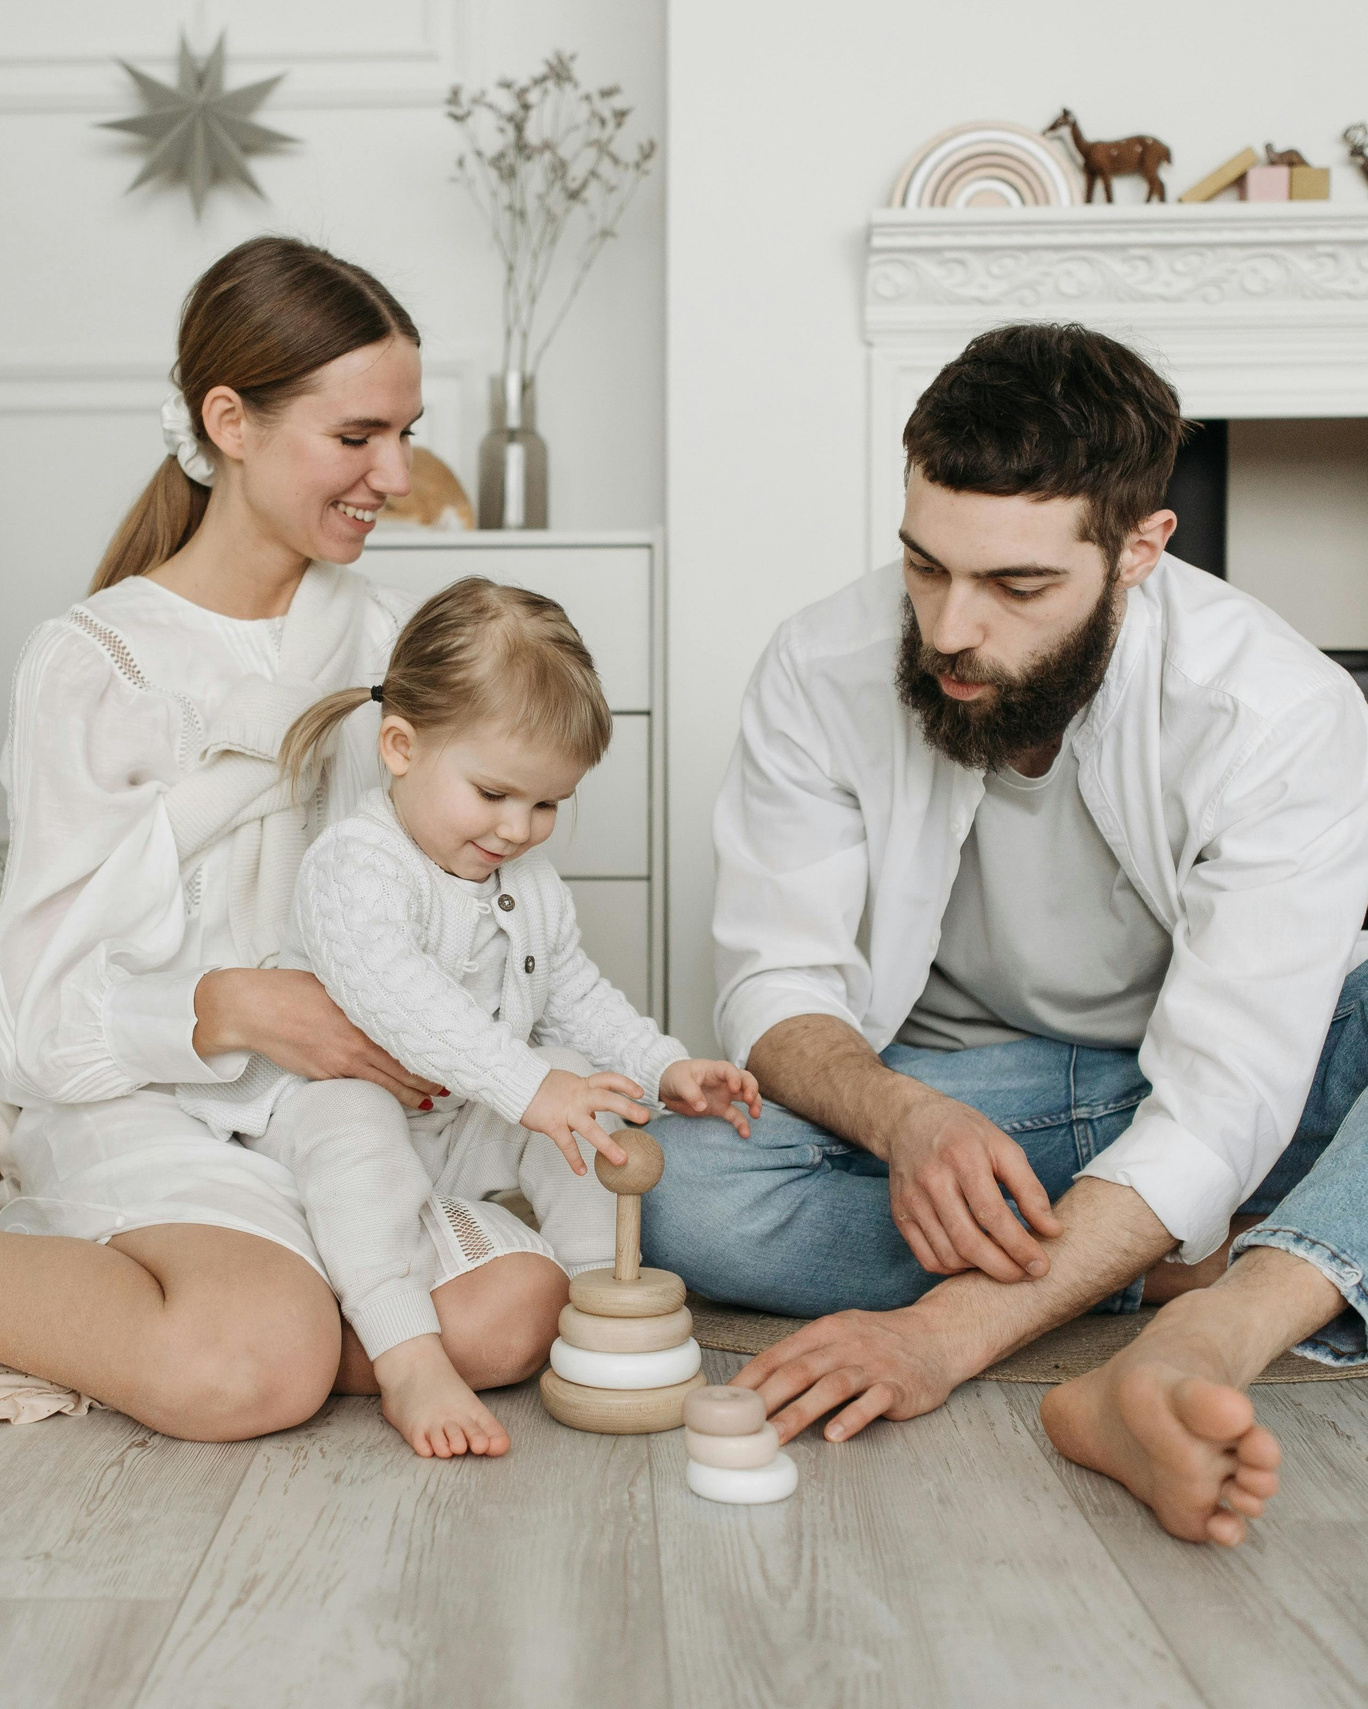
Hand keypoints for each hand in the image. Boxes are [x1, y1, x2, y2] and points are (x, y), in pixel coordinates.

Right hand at [193, 968, 443, 1110]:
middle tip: (450, 1087)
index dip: (428, 1053)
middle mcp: (357, 1043)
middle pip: (403, 1068)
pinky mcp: (325, 1075)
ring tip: (431, 1101)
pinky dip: (380, 1093)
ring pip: (385, 1083)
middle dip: (428, 1081)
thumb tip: (383, 1000)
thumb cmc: (292, 990)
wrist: (255, 1010)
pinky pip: (359, 1086)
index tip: (447, 1057)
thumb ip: (361, 999)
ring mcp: (341, 1062)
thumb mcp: (335, 986)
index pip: (406, 1040)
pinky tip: (392, 1098)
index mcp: (363, 1016)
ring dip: (410, 1094)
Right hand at [519, 1068, 649, 1174]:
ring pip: (590, 1128)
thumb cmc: (542, 1087)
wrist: (517, 1084)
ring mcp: (566, 1110)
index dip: (626, 1085)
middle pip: (607, 1099)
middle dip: (627, 1108)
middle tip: (645, 1117)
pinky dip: (574, 1158)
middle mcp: (578, 1096)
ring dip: (607, 1144)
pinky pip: (566, 1144)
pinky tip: (581, 1171)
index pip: (609, 1080)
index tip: (641, 1092)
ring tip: (622, 1159)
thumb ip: (584, 1100)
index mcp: (583, 1085)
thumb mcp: (568, 1086)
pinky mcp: (552, 1124)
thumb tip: (595, 1116)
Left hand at [658, 1058, 761, 1136]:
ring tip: (755, 1115)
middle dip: (753, 1089)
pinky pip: (735, 1116)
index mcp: (714, 1070)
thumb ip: (691, 1092)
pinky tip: (745, 1134)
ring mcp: (723, 1095)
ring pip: (746, 1097)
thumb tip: (703, 1106)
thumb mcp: (679, 1082)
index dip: (736, 1078)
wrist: (667, 1087)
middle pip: (746, 1080)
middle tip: (751, 1101)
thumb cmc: (675, 1077)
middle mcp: (723, 1081)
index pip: (730, 1070)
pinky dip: (741, 1124)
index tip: (735, 1088)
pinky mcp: (720, 1109)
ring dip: (754, 1104)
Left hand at [733, 1309, 956, 1444]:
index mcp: (826, 1331)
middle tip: (742, 1426)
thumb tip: (761, 1383)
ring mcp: (873, 1365)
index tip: (727, 1402)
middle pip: (800, 1370)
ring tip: (776, 1437)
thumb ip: (807, 1355)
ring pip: (831, 1387)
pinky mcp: (898, 1386)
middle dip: (767, 1399)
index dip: (752, 1378)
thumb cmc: (880, 1341)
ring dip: (799, 1413)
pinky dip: (852, 1418)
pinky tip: (834, 1435)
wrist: (938, 1336)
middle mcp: (846, 1344)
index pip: (780, 1354)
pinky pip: (872, 1402)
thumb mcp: (841, 1335)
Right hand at [887, 1090, 1062, 1282]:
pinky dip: (955, 1269)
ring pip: (948, 1256)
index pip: (993, 1215)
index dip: (1019, 1246)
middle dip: (1003, 1268)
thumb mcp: (1003, 1147)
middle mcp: (931, 1180)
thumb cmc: (965, 1134)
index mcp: (961, 1157)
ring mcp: (911, 1201)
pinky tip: (974, 1259)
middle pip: (968, 1242)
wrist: (910, 1121)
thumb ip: (1029, 1189)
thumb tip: (1053, 1231)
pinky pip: (928, 1258)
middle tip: (1027, 1274)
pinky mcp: (900, 1216)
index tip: (1041, 1265)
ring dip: (980, 1270)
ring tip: (1003, 1263)